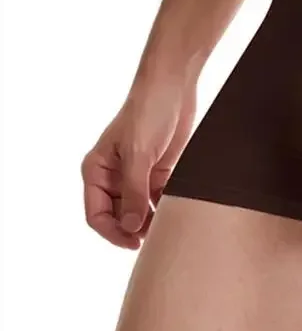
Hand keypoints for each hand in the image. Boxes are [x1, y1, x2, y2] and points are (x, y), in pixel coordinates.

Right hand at [81, 80, 195, 247]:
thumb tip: (129, 226)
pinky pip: (157, 198)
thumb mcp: (139, 154)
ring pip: (139, 210)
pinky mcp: (158, 170)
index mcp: (96, 170)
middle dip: (133, 229)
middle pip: (118, 216)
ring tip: (166, 226)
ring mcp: (136, 174)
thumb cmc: (148, 112)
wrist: (174, 87)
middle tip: (154, 237)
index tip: (134, 243)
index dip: (113, 232)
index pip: (96, 214)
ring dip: (150, 220)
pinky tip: (175, 212)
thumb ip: (133, 192)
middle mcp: (113, 175)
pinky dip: (164, 207)